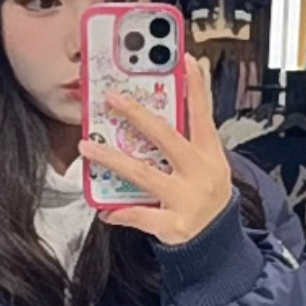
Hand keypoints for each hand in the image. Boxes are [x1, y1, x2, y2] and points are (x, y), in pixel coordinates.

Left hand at [79, 55, 232, 245]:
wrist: (218, 244)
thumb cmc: (207, 199)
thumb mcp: (207, 167)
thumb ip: (186, 143)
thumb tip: (155, 114)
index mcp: (209, 155)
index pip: (203, 115)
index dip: (196, 88)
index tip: (187, 60)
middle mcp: (199, 173)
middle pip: (166, 138)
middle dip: (138, 116)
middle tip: (113, 99)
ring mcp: (186, 199)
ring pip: (143, 174)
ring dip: (112, 159)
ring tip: (87, 148)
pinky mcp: (173, 225)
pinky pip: (140, 215)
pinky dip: (120, 213)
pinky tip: (104, 210)